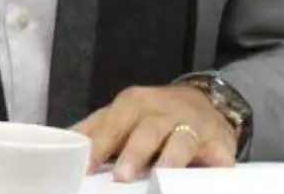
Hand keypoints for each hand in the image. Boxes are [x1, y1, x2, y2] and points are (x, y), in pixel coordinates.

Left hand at [73, 85, 237, 181]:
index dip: (100, 143)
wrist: (207, 102)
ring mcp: (194, 125)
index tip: (87, 165)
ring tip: (159, 176)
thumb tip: (63, 141)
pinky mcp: (220, 144)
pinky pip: (218, 156)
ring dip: (169, 159)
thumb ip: (96, 129)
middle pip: (147, 129)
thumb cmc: (155, 115)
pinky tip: (202, 180)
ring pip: (181, 139)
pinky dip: (213, 167)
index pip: (114, 122)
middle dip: (133, 152)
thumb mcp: (123, 115)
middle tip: (120, 176)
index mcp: (135, 103)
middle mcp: (165, 110)